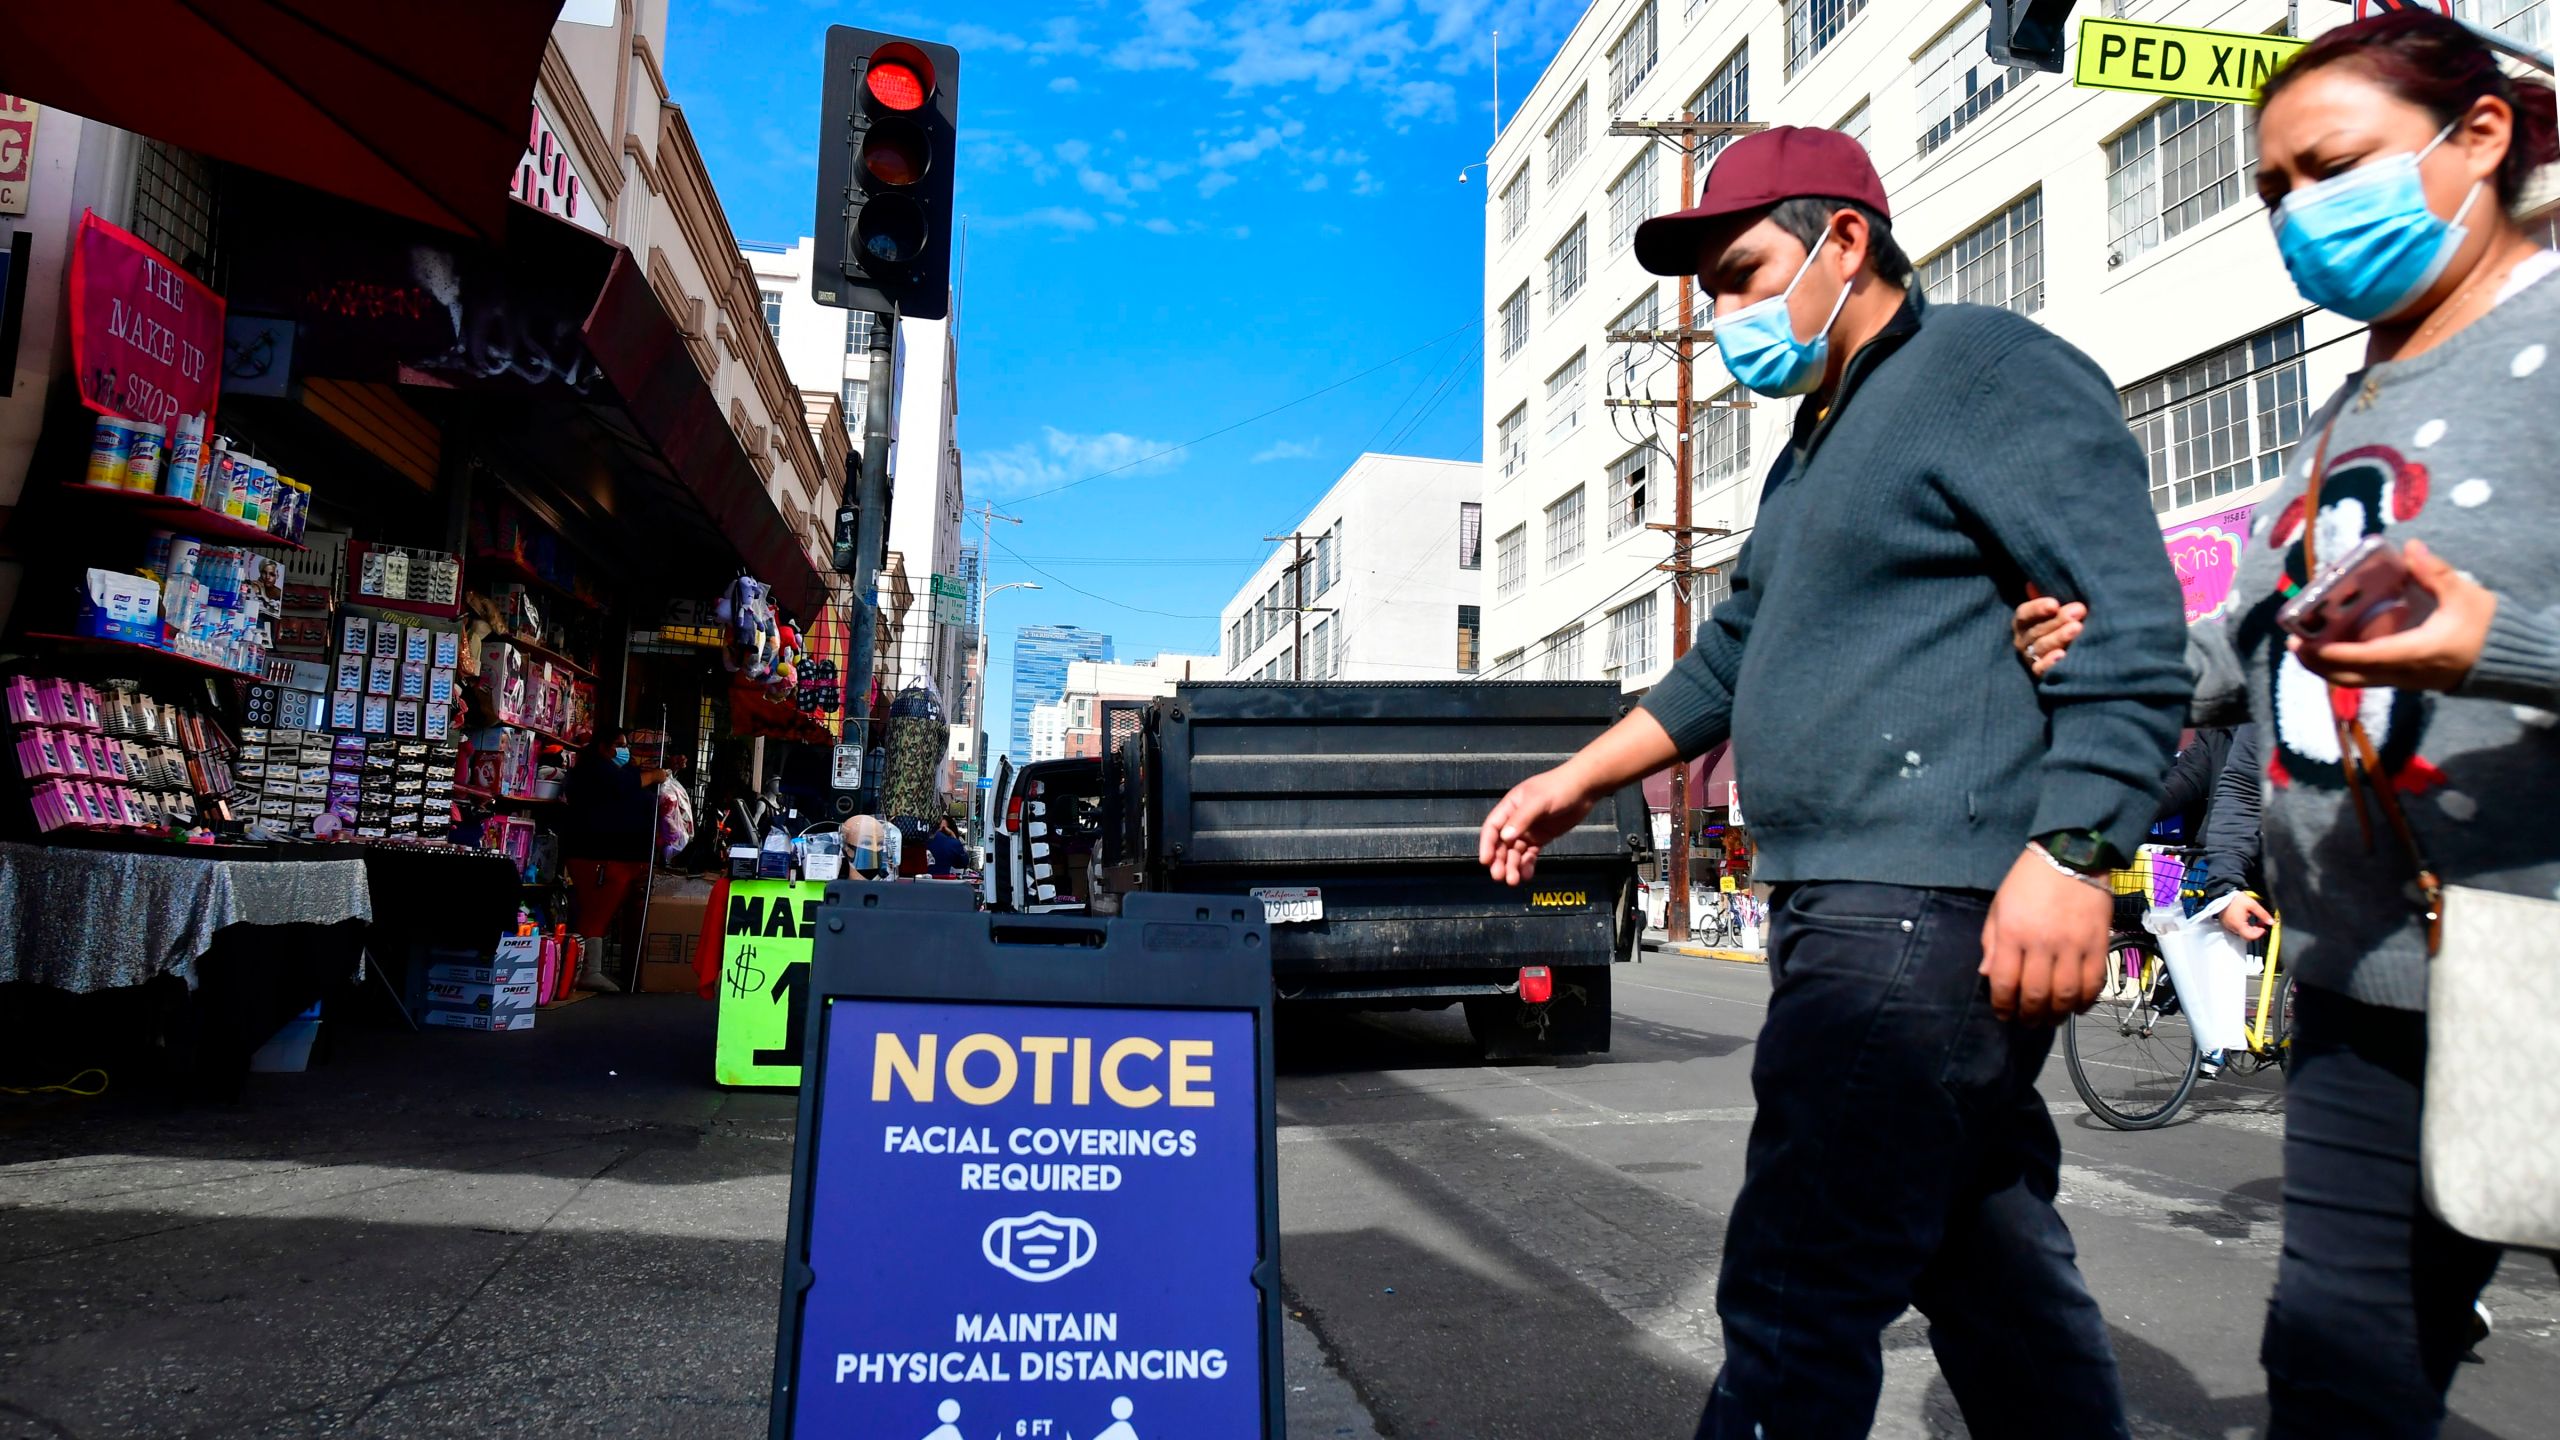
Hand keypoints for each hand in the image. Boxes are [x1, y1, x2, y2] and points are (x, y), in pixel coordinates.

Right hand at [1480, 766, 1601, 886]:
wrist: (1583, 789)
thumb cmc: (1558, 789)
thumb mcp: (1539, 801)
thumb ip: (1522, 819)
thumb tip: (1504, 838)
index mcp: (1510, 807)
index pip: (1492, 828)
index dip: (1487, 844)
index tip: (1486, 861)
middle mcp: (1515, 821)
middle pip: (1501, 844)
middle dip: (1499, 860)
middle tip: (1499, 876)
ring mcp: (1528, 831)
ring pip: (1515, 852)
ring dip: (1512, 866)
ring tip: (1513, 881)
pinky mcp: (1541, 838)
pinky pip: (1530, 854)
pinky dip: (1527, 865)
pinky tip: (1526, 876)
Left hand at [1980, 848, 2112, 1024]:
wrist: (2071, 854)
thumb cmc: (2029, 880)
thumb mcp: (1999, 905)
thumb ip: (1991, 940)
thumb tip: (1986, 974)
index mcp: (2012, 933)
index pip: (2003, 982)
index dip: (2002, 1006)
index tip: (2003, 1015)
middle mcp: (2042, 943)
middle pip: (2035, 994)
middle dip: (2029, 1016)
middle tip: (2027, 1023)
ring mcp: (2073, 945)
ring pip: (2065, 994)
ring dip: (2057, 1014)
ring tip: (2051, 1019)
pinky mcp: (2098, 944)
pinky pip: (2094, 983)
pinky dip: (2086, 1001)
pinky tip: (2077, 1007)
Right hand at [2013, 590, 2087, 678]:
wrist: (2078, 657)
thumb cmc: (2065, 625)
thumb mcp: (2058, 611)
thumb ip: (2048, 600)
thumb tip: (2031, 584)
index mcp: (2023, 623)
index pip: (2024, 614)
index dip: (2037, 608)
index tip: (2054, 604)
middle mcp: (2023, 641)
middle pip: (2036, 630)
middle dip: (2057, 620)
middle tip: (2078, 610)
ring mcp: (2030, 658)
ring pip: (2040, 647)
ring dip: (2058, 637)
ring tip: (2077, 628)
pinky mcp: (2039, 674)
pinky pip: (2041, 669)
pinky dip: (2049, 663)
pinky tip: (2061, 655)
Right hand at [2219, 893, 2273, 941]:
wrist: (2222, 894)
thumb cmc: (2237, 899)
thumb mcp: (2252, 904)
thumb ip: (2263, 914)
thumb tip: (2272, 922)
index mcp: (2239, 925)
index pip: (2250, 936)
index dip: (2259, 934)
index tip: (2264, 928)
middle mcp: (2232, 928)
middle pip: (2246, 936)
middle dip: (2256, 932)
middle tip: (2262, 924)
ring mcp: (2228, 927)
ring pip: (2242, 933)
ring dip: (2250, 929)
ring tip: (2256, 921)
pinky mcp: (2226, 924)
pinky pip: (2237, 929)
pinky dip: (2244, 927)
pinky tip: (2247, 920)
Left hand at [2291, 540, 2496, 692]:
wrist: (2505, 658)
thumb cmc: (2485, 627)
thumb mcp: (2464, 595)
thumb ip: (2435, 573)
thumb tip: (2410, 548)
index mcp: (2412, 653)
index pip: (2362, 658)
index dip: (2330, 652)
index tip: (2303, 642)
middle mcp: (2400, 673)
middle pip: (2347, 677)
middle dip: (2316, 662)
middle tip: (2293, 641)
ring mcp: (2401, 680)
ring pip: (2354, 680)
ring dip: (2326, 666)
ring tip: (2304, 645)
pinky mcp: (2403, 679)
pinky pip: (2365, 677)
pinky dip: (2344, 665)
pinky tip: (2332, 646)